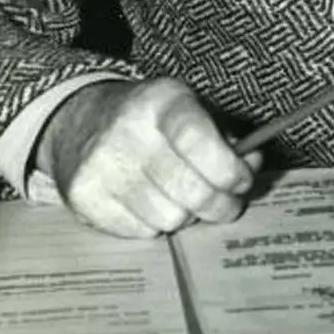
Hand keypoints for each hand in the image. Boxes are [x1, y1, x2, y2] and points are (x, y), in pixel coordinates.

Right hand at [36, 78, 259, 236]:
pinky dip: (154, 224)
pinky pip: (140, 232)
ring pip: (169, 219)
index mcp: (161, 101)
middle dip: (218, 205)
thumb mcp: (190, 110)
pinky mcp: (83, 196)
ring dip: (185, 216)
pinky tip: (151, 203)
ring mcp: (101, 165)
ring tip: (183, 199)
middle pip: (190, 191)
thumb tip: (252, 166)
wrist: (81, 121)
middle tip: (225, 205)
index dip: (230, 170)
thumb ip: (226, 137)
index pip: (200, 141)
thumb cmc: (152, 120)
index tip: (241, 181)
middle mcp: (127, 129)